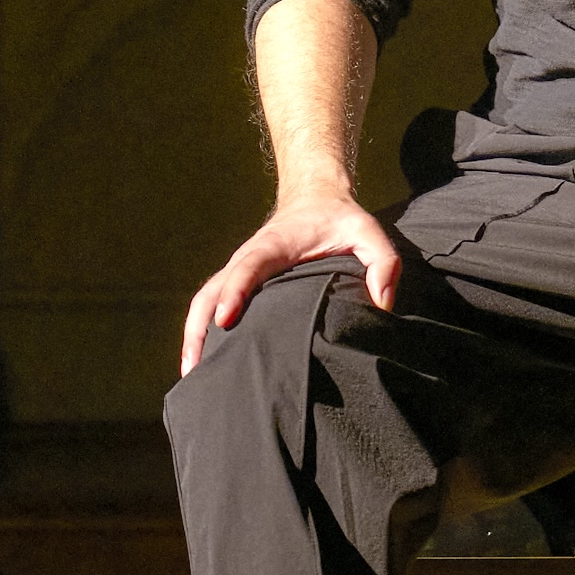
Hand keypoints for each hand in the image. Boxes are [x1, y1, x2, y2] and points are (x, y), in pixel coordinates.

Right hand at [179, 193, 400, 374]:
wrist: (315, 198)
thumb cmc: (341, 220)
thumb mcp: (369, 232)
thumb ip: (383, 262)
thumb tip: (383, 304)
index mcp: (275, 246)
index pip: (249, 267)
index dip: (235, 291)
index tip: (226, 319)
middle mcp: (248, 257)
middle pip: (213, 290)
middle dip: (200, 326)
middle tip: (195, 368)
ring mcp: (239, 268)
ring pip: (204, 300)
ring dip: (194, 334)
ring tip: (191, 376)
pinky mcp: (237, 280)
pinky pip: (210, 303)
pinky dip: (199, 329)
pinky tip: (200, 362)